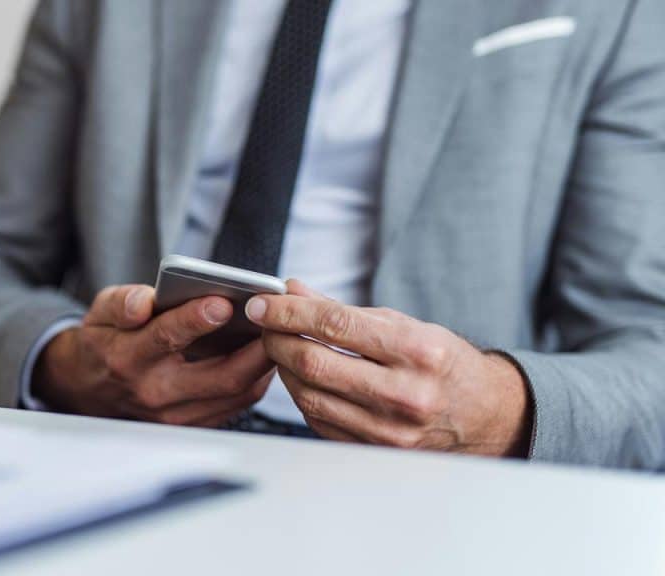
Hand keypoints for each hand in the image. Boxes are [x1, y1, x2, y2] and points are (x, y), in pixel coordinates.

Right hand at [34, 284, 274, 426]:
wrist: (90, 387)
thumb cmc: (105, 342)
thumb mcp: (101, 312)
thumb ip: (123, 303)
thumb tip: (143, 301)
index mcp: (128, 357)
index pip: (166, 338)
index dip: (196, 319)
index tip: (224, 302)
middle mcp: (154, 392)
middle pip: (218, 376)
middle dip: (255, 350)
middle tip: (277, 323)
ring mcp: (175, 415)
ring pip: (235, 394)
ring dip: (263, 366)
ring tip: (279, 336)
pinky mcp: (191, 425)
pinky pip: (235, 405)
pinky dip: (255, 380)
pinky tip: (264, 356)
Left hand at [246, 280, 531, 456]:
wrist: (484, 415)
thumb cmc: (442, 362)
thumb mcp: (403, 324)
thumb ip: (342, 308)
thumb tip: (291, 290)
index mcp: (418, 350)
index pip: (335, 324)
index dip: (289, 311)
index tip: (262, 304)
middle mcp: (405, 393)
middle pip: (314, 363)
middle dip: (277, 339)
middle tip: (265, 325)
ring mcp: (390, 429)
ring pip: (309, 395)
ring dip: (283, 368)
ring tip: (282, 347)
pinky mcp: (375, 450)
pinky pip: (318, 420)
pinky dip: (301, 394)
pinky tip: (301, 377)